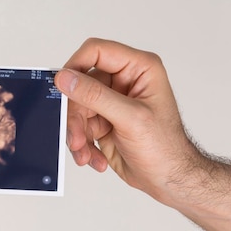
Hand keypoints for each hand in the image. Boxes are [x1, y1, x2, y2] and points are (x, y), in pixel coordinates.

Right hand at [54, 38, 200, 203]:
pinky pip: (79, 126)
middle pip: (80, 85)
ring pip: (76, 108)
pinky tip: (93, 157)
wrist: (167, 179)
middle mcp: (123, 81)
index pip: (96, 51)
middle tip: (77, 137)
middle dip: (76, 114)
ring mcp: (111, 102)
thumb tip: (65, 78)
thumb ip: (95, 96)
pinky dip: (82, 144)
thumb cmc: (165, 147)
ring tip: (85, 152)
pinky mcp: (102, 121)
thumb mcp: (129, 118)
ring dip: (77, 133)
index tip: (63, 87)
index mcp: (138, 69)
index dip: (75, 66)